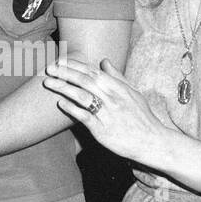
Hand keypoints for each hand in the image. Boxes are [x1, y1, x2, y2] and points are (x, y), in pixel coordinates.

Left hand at [44, 57, 166, 164]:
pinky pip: (85, 117)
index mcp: (119, 88)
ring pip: (82, 96)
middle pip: (85, 81)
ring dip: (64, 88)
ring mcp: (108, 114)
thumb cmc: (142, 117)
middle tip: (49, 68)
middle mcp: (113, 98)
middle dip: (65, 72)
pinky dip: (72, 109)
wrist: (151, 141)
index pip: (94, 71)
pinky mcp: (103, 130)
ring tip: (49, 83)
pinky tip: (60, 103)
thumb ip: (117, 76)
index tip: (61, 60)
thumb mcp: (133, 93)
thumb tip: (104, 61)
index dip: (76, 65)